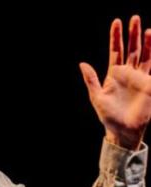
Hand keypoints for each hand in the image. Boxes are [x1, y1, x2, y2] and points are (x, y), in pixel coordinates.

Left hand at [79, 15, 150, 149]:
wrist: (123, 129)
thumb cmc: (108, 116)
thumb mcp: (96, 97)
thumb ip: (91, 80)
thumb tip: (82, 63)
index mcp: (113, 74)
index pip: (115, 51)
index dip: (116, 37)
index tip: (116, 22)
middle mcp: (127, 74)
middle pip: (131, 50)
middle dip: (131, 34)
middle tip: (133, 18)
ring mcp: (139, 78)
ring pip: (143, 56)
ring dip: (145, 42)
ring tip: (145, 27)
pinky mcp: (149, 85)